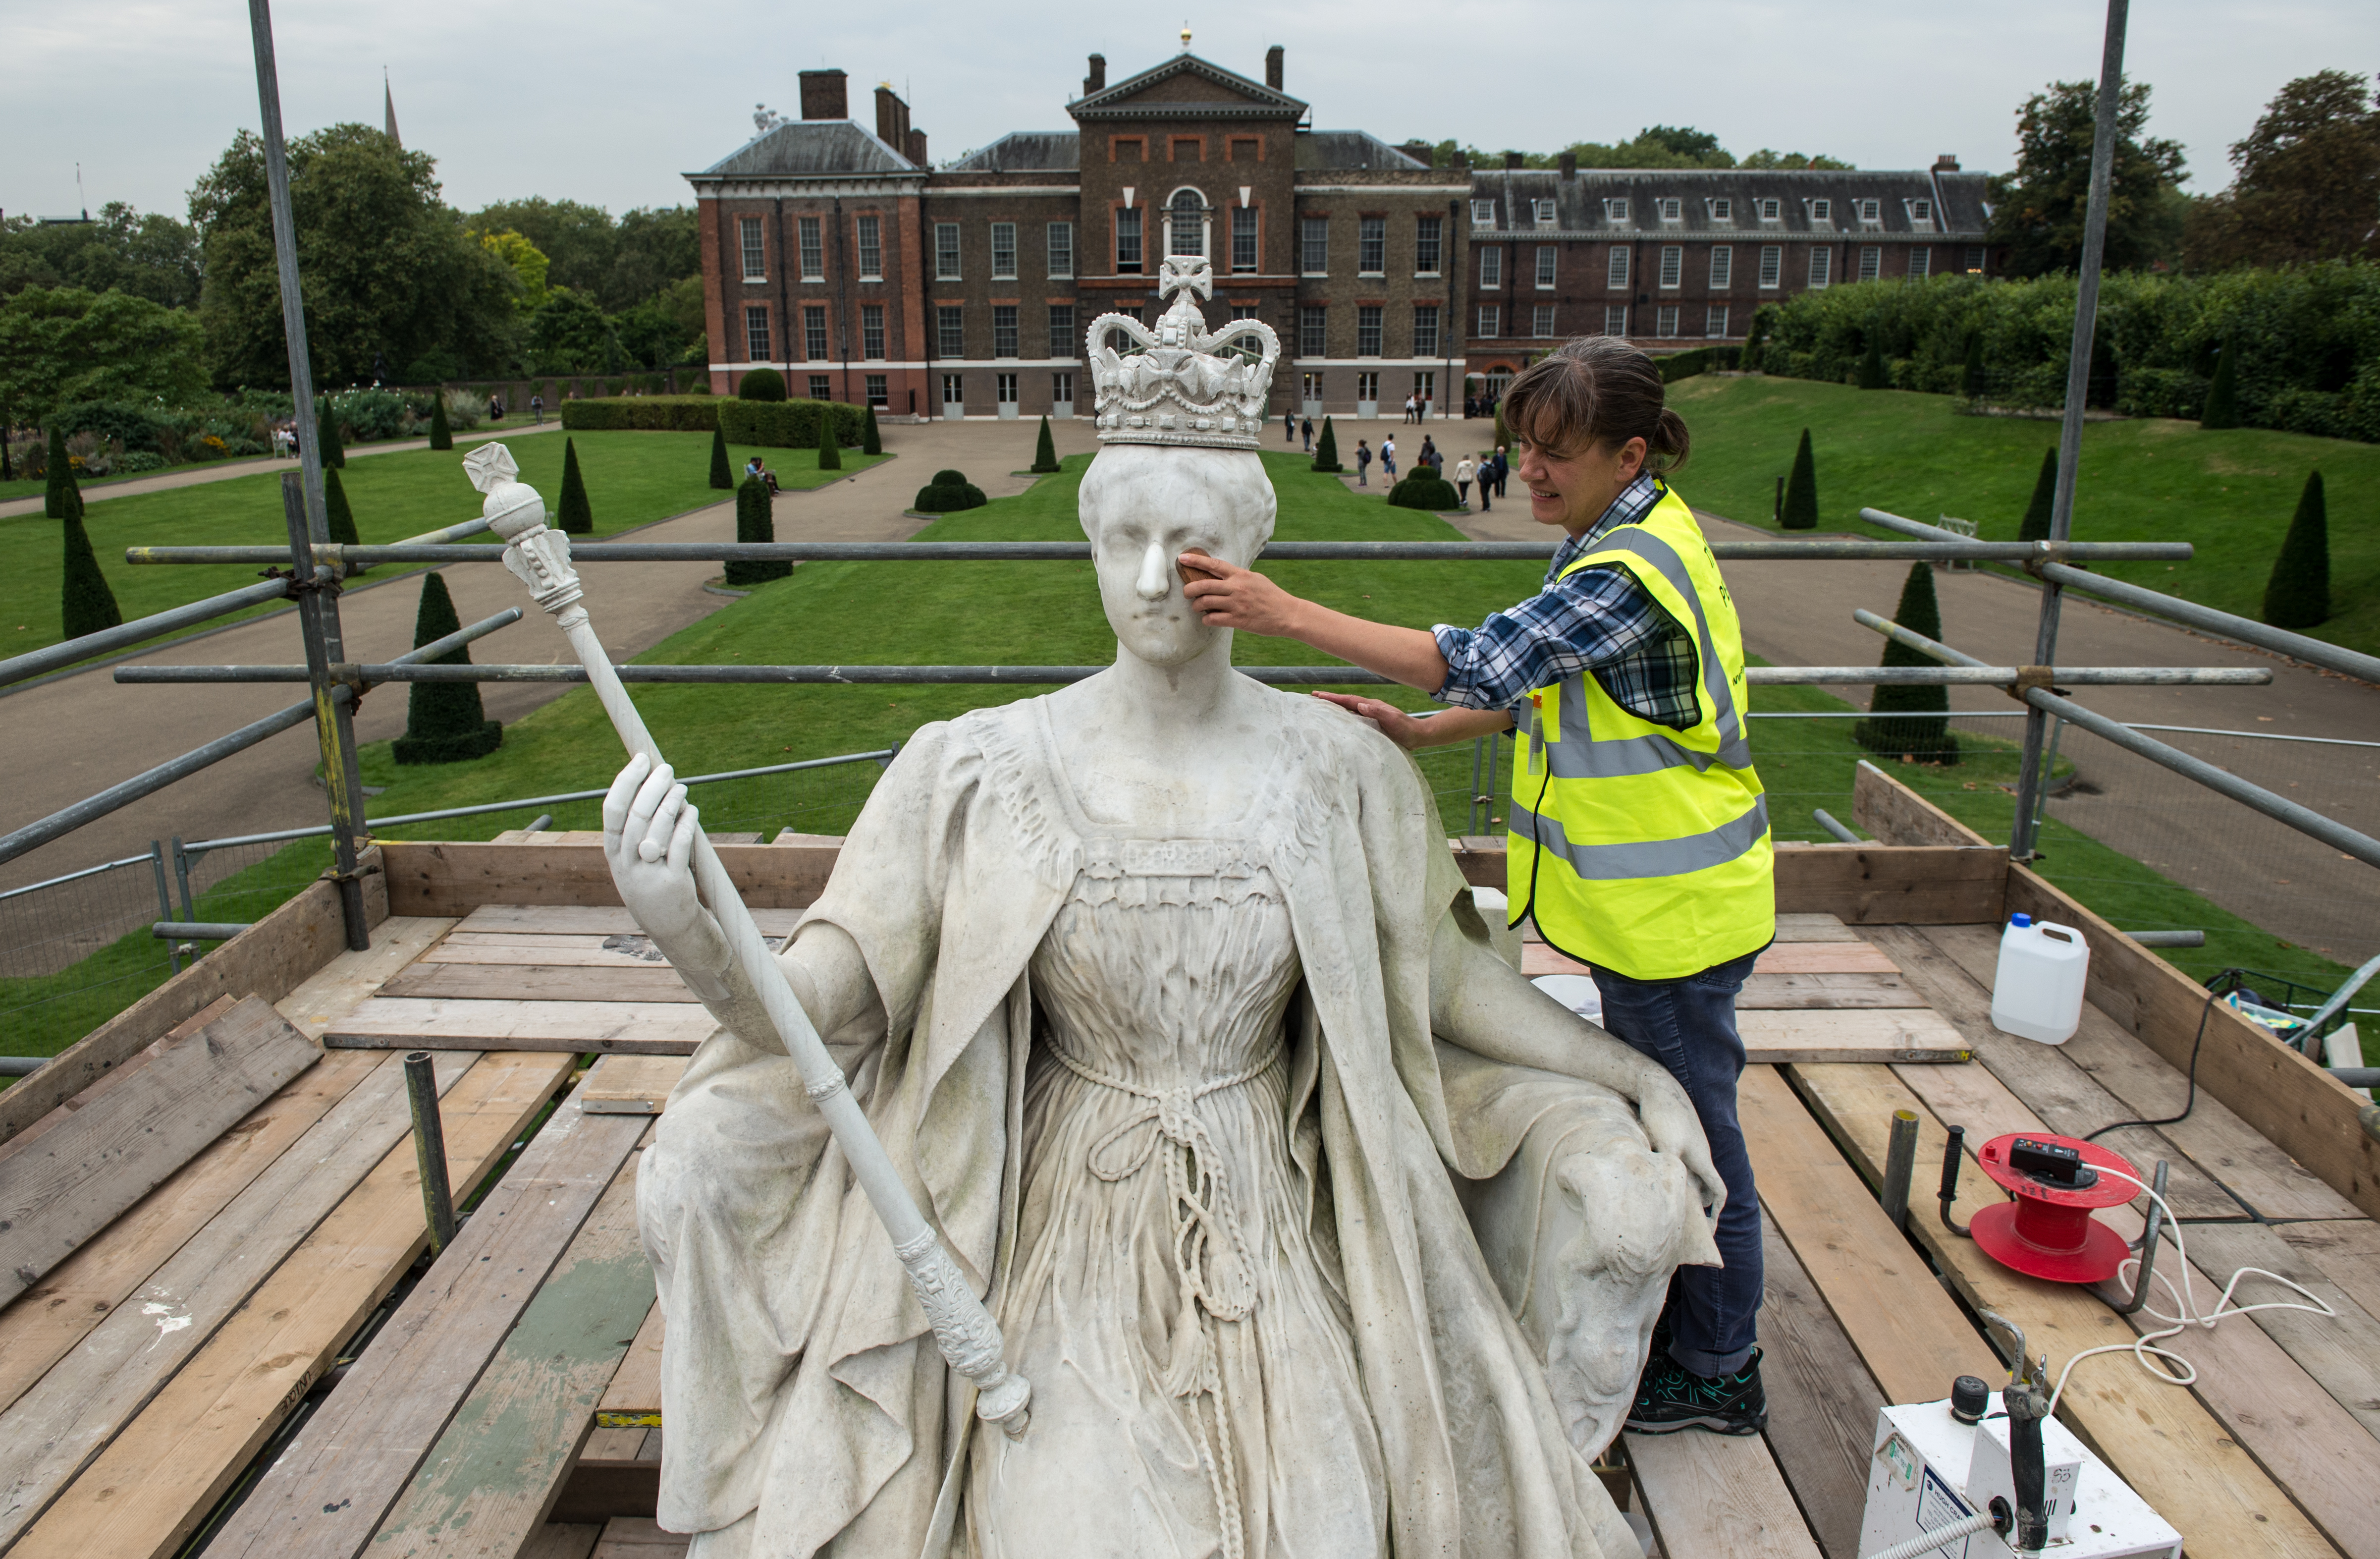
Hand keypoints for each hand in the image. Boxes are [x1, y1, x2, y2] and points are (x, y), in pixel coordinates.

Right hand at [602, 754, 704, 944]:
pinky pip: (680, 843)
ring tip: (681, 788)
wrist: (667, 925)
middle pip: (637, 814)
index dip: (626, 780)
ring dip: (672, 800)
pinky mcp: (674, 881)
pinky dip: (687, 822)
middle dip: (653, 785)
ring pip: (660, 826)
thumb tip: (650, 781)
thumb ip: (635, 827)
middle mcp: (627, 862)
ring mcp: (649, 873)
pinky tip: (692, 811)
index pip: (612, 809)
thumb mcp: (632, 858)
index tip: (641, 759)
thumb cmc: (650, 881)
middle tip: (667, 769)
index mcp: (613, 852)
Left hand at [1178, 551, 1304, 636]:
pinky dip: (1206, 619)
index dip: (1196, 560)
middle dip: (1189, 589)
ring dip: (1197, 606)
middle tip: (1186, 592)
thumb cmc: (1271, 596)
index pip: (1214, 564)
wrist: (1287, 613)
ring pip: (1205, 602)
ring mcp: (1236, 604)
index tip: (1182, 558)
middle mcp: (1237, 588)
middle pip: (1204, 585)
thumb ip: (1238, 577)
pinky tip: (1208, 619)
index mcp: (1241, 575)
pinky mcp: (1238, 620)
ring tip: (1197, 607)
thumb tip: (1221, 575)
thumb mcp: (1256, 579)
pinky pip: (1213, 619)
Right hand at [1309, 691, 1435, 749]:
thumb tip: (1360, 705)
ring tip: (1320, 708)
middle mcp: (1369, 709)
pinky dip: (1343, 717)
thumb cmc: (1406, 729)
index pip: (1348, 700)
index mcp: (1372, 706)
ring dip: (1335, 708)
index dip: (1333, 698)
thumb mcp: (1393, 720)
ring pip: (1348, 710)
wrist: (1418, 735)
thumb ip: (1378, 712)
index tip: (1317, 695)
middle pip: (1345, 702)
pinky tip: (1338, 722)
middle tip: (1312, 697)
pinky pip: (1353, 719)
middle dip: (1329, 700)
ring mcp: (1370, 716)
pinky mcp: (1372, 724)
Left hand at [1631, 1072, 1727, 1223]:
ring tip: (1666, 1210)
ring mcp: (1690, 1145)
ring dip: (1685, 1193)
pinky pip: (1680, 1164)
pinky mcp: (1677, 1137)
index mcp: (1702, 1161)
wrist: (1657, 1085)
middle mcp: (1701, 1155)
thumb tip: (1667, 1199)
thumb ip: (1670, 1173)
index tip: (1706, 1233)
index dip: (1715, 1215)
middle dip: (1698, 1208)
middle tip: (1682, 1228)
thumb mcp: (1665, 1147)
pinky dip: (1674, 1177)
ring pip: (1692, 1176)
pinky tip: (1654, 1182)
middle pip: (1706, 1188)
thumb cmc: (1662, 1116)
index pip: (1719, 1194)